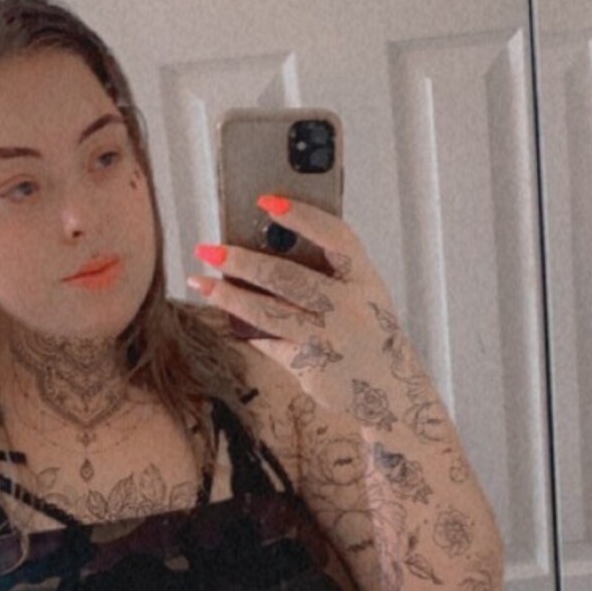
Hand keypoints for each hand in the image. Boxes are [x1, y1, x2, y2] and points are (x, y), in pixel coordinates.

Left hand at [189, 198, 415, 417]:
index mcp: (365, 279)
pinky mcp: (311, 368)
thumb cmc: (367, 330)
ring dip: (228, 296)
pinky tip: (229, 315)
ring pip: (268, 312)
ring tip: (200, 282)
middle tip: (209, 249)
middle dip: (242, 260)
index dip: (301, 216)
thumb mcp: (360, 294)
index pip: (334, 237)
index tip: (265, 201)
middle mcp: (349, 308)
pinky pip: (269, 342)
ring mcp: (329, 340)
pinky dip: (247, 328)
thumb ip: (326, 272)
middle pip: (286, 277)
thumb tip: (265, 246)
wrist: (391, 389)